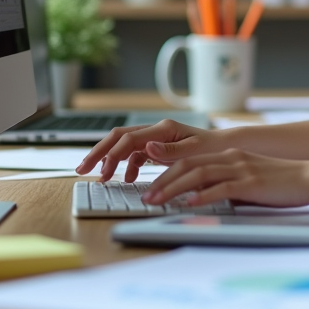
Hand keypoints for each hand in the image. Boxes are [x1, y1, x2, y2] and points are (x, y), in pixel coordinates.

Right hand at [75, 119, 222, 181]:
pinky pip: (135, 154)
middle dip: (99, 152)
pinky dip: (128, 165)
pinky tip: (128, 179)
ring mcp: (156, 138)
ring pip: (124, 145)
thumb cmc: (213, 150)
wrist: (226, 148)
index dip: (110, 154)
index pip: (128, 139)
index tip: (98, 170)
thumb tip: (146, 147)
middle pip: (119, 137)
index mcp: (164, 129)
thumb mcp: (194, 152)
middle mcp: (157, 130)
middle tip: (82, 168)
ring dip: (110, 160)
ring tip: (102, 178)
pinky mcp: (158, 147)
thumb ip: (169, 150)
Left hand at [143, 149, 308, 207]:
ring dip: (173, 188)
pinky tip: (188, 204)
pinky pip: (221, 188)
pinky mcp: (251, 183)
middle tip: (146, 197)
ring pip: (198, 175)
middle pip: (188, 165)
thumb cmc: (281, 182)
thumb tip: (204, 197)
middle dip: (162, 181)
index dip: (166, 174)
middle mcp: (232, 158)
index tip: (151, 188)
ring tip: (157, 201)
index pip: (190, 161)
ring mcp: (241, 169)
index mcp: (230, 155)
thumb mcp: (249, 178)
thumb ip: (227, 183)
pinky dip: (202, 196)